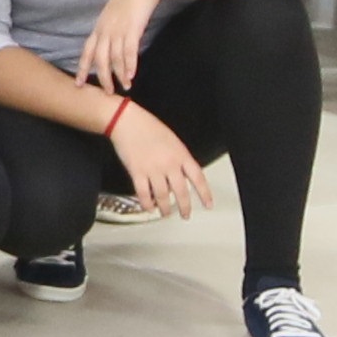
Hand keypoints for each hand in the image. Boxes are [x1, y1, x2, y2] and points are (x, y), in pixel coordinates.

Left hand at [74, 0, 164, 92]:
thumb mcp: (113, 15)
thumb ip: (109, 29)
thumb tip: (110, 44)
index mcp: (99, 27)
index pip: (87, 51)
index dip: (82, 68)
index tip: (78, 84)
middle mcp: (106, 30)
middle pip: (100, 59)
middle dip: (102, 77)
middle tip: (107, 92)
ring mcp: (118, 29)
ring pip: (115, 58)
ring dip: (119, 74)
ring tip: (125, 87)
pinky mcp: (133, 28)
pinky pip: (129, 50)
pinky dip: (130, 64)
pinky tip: (131, 75)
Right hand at [107, 100, 210, 219]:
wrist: (127, 121)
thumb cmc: (148, 127)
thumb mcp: (172, 141)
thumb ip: (179, 159)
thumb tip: (181, 177)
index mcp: (181, 155)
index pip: (198, 178)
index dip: (205, 194)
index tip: (208, 204)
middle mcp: (169, 164)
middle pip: (181, 191)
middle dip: (184, 207)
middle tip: (185, 215)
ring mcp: (153, 169)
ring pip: (163, 196)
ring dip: (165, 208)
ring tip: (165, 213)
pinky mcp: (137, 172)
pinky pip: (144, 194)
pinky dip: (147, 204)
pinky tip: (149, 207)